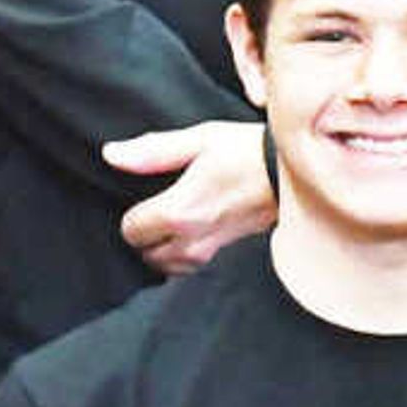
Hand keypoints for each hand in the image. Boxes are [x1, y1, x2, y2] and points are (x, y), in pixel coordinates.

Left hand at [104, 120, 275, 274]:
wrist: (295, 172)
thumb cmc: (248, 151)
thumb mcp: (199, 139)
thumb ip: (152, 151)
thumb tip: (111, 155)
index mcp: (179, 211)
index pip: (131, 230)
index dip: (133, 214)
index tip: (146, 196)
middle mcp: (191, 239)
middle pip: (146, 254)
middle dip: (145, 235)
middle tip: (157, 209)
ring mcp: (210, 250)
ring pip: (166, 266)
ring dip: (162, 248)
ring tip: (173, 222)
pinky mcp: (225, 253)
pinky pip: (189, 267)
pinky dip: (182, 256)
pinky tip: (190, 232)